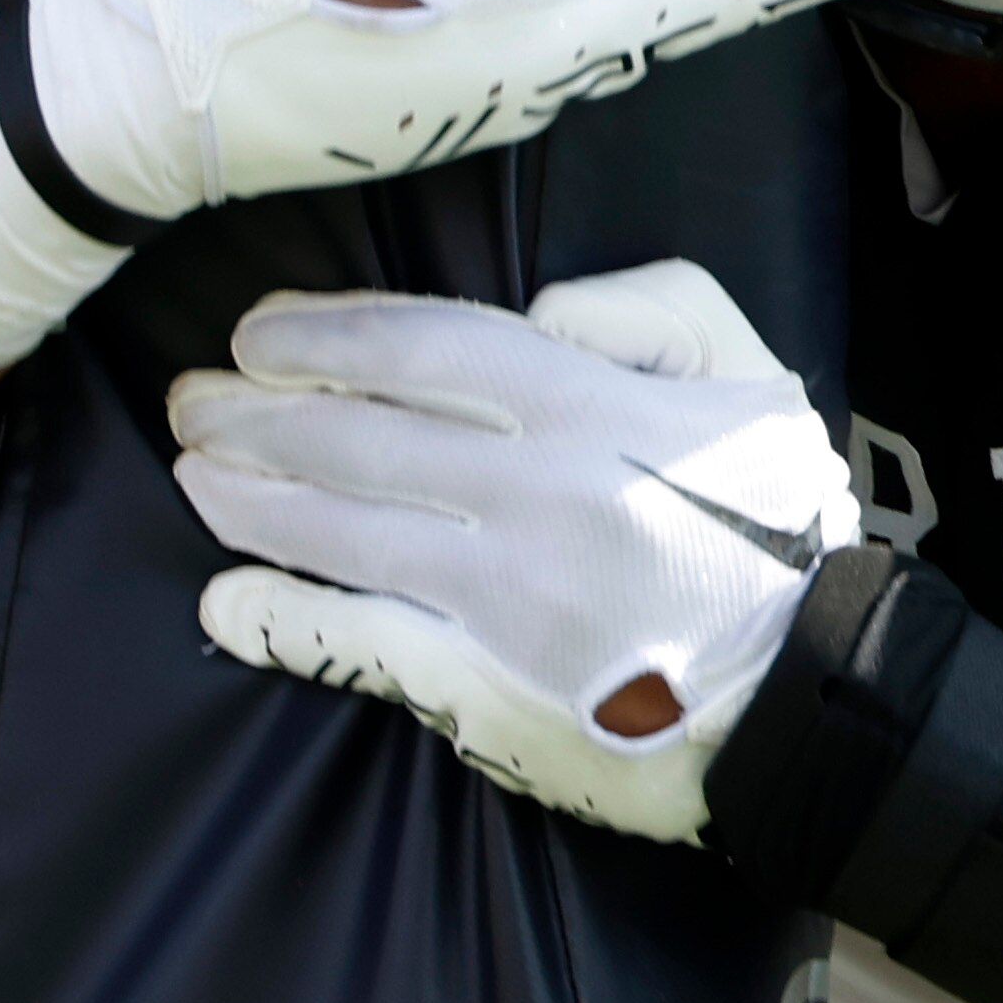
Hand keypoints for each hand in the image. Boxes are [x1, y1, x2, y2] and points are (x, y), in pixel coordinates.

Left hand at [175, 264, 854, 839]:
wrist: (812, 691)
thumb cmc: (783, 526)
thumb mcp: (754, 380)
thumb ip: (654, 311)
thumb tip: (538, 311)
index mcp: (595, 410)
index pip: (426, 348)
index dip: (328, 333)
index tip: (262, 331)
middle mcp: (535, 494)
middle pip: (359, 437)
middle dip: (256, 411)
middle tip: (191, 397)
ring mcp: (503, 596)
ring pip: (341, 533)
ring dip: (251, 499)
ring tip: (192, 475)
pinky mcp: (489, 682)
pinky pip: (361, 644)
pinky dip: (283, 620)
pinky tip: (225, 602)